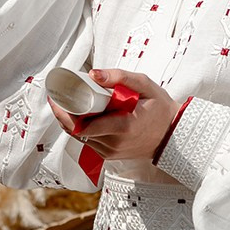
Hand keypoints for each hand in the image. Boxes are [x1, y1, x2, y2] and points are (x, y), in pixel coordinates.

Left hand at [47, 69, 176, 164]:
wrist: (172, 135)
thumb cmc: (160, 109)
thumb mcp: (145, 85)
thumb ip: (120, 77)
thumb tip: (93, 74)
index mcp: (123, 127)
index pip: (84, 126)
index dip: (66, 112)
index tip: (58, 97)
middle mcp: (114, 144)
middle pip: (77, 131)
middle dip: (64, 114)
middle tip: (57, 96)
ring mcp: (111, 152)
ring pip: (80, 137)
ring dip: (71, 121)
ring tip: (66, 102)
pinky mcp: (109, 154)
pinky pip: (88, 141)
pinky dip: (81, 128)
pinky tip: (79, 114)